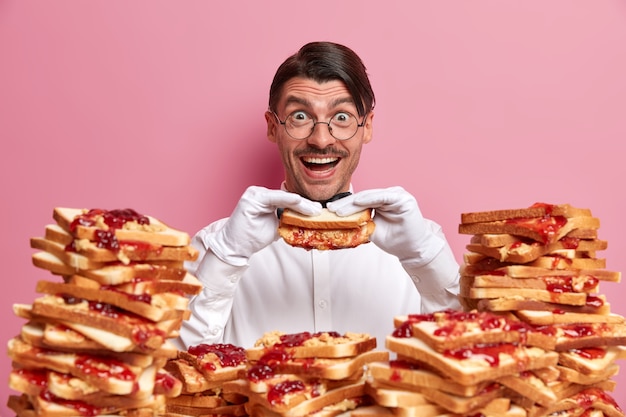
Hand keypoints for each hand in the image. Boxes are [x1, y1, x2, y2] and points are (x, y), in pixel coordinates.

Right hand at [205, 186, 321, 265]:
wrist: (234, 247)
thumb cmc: (252, 237)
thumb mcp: (276, 227)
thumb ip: (288, 220)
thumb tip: (307, 221)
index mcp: (265, 198)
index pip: (289, 199)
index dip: (304, 205)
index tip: (318, 210)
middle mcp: (259, 193)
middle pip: (288, 197)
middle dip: (305, 204)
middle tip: (319, 210)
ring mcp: (254, 194)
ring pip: (283, 197)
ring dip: (300, 204)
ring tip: (313, 210)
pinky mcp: (251, 199)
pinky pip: (273, 198)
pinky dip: (287, 200)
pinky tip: (299, 202)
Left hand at [326, 186, 442, 264]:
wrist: (413, 250)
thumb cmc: (395, 240)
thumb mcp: (371, 231)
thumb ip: (359, 223)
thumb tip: (338, 222)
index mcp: (381, 201)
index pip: (359, 201)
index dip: (344, 206)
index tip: (329, 210)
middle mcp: (388, 195)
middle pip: (363, 197)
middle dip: (345, 204)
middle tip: (330, 209)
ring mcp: (396, 194)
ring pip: (370, 196)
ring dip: (354, 203)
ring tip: (339, 210)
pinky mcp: (403, 198)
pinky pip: (383, 196)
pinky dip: (370, 199)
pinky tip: (358, 202)